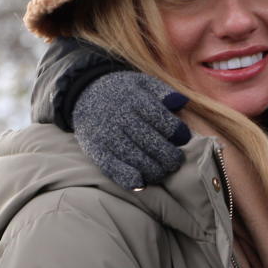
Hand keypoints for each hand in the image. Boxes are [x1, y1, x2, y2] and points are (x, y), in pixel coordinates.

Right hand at [72, 72, 190, 188]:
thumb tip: (181, 102)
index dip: (178, 133)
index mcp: (136, 100)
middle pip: (152, 143)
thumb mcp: (143, 83)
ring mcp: (107, 135)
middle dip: (169, 156)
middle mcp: (121, 118)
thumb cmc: (123, 91)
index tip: (183, 138)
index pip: (163, 121)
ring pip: (136, 159)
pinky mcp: (96, 150)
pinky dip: (127, 178)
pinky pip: (112, 167)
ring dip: (155, 170)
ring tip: (164, 171)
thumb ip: (163, 92)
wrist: (84, 93)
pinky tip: (141, 184)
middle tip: (177, 161)